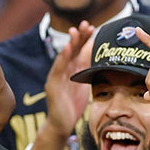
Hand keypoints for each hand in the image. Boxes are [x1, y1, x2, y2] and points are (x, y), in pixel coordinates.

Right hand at [44, 21, 94, 136]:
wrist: (61, 124)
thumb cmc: (72, 105)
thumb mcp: (84, 84)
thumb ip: (88, 68)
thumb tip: (97, 52)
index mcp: (71, 70)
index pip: (79, 51)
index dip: (84, 39)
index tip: (92, 27)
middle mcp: (62, 71)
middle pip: (71, 50)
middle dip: (78, 37)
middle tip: (86, 25)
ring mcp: (56, 77)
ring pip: (64, 57)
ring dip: (70, 44)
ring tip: (75, 32)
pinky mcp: (52, 86)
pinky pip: (57, 70)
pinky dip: (62, 59)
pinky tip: (67, 49)